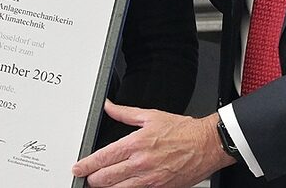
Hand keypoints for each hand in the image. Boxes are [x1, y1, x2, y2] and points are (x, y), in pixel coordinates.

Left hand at [72, 102, 233, 187]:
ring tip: (99, 184)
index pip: (102, 158)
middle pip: (106, 178)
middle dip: (92, 179)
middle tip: (86, 177)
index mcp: (135, 144)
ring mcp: (150, 179)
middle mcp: (141, 163)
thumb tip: (108, 106)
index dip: (86, 165)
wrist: (208, 145)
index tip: (77, 168)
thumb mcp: (150, 116)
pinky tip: (121, 187)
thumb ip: (124, 113)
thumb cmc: (183, 131)